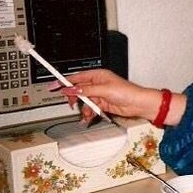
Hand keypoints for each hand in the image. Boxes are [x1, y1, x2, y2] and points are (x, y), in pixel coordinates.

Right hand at [52, 69, 183, 124]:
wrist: (138, 104)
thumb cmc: (127, 92)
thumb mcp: (103, 90)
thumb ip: (86, 91)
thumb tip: (72, 90)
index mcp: (97, 75)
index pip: (77, 77)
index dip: (64, 81)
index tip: (54, 85)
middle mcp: (97, 84)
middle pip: (78, 90)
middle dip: (74, 97)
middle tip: (71, 103)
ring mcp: (100, 94)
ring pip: (84, 101)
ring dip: (83, 108)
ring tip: (86, 113)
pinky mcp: (102, 104)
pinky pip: (90, 108)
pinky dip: (89, 113)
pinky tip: (89, 117)